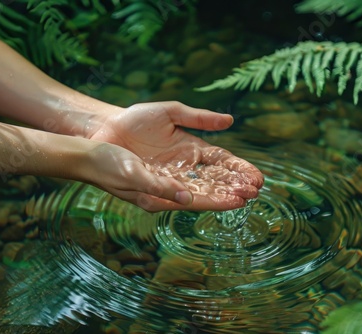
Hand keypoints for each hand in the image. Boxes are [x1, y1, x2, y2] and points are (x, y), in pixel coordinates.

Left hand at [86, 101, 263, 211]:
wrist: (105, 129)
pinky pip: (175, 194)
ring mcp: (168, 179)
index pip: (221, 162)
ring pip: (199, 190)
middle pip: (214, 179)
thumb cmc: (136, 120)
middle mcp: (183, 168)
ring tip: (240, 200)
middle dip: (234, 186)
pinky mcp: (152, 187)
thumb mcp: (170, 113)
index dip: (238, 170)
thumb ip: (199, 118)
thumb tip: (229, 121)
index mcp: (190, 149)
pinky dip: (193, 198)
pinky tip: (208, 200)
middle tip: (254, 192)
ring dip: (220, 196)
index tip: (257, 177)